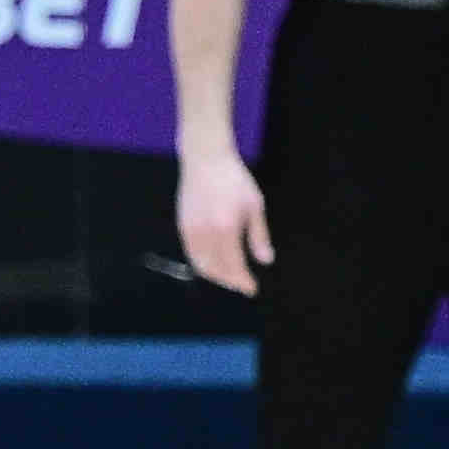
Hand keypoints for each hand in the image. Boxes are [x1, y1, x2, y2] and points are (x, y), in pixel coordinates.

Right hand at [176, 147, 272, 296]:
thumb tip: (266, 261)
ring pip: (201, 265)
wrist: (206, 160)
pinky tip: (214, 263)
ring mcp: (191, 231)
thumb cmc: (234, 180)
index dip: (242, 281)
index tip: (251, 289)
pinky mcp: (183, 227)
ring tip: (229, 277)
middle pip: (216, 270)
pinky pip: (192, 254)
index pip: (234, 265)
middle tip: (242, 284)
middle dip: (230, 281)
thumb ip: (258, 236)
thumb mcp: (254, 205)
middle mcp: (206, 233)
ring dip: (216, 276)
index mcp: (226, 228)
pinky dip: (203, 264)